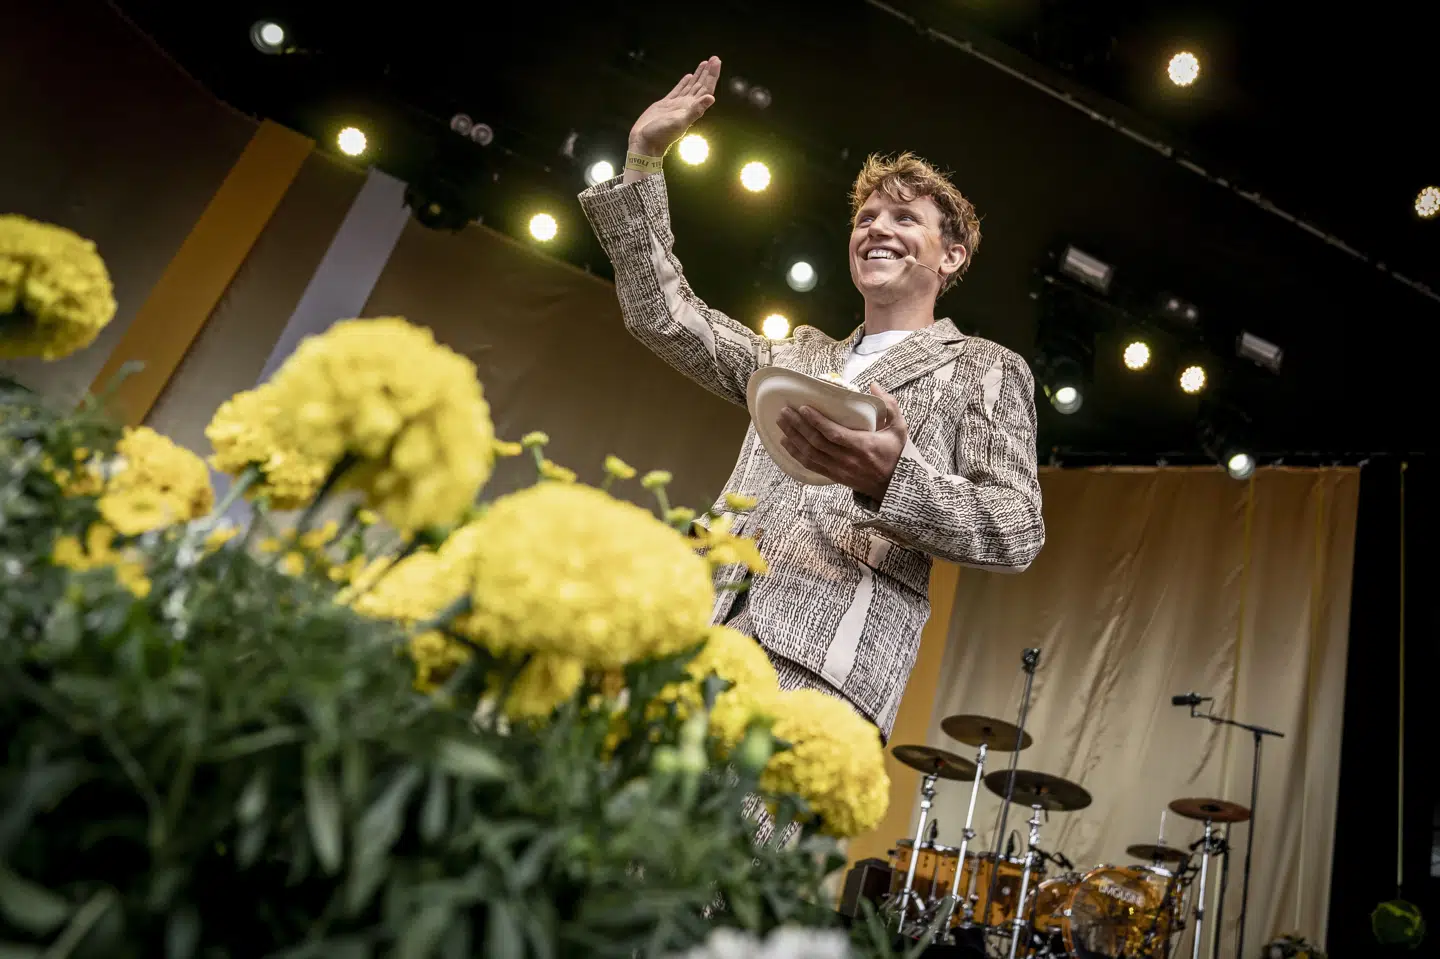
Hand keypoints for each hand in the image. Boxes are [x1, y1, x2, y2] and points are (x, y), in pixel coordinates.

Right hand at [629, 56, 720, 156]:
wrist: (645, 142)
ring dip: (698, 75)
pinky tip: (688, 76)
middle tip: (714, 58)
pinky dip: (684, 83)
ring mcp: (677, 105)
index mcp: (692, 108)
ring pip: (691, 86)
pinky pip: (678, 90)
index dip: (712, 75)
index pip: (706, 89)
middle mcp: (687, 106)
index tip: (716, 62)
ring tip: (704, 63)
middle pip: (701, 85)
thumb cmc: (661, 135)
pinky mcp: (666, 105)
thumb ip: (695, 110)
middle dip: (708, 72)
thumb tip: (711, 98)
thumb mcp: (679, 122)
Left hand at [777, 384, 906, 500]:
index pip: (834, 434)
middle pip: (816, 442)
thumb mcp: (899, 429)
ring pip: (810, 454)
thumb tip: (874, 385)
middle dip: (798, 426)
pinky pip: (810, 465)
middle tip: (785, 411)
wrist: (893, 485)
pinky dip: (795, 454)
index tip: (803, 408)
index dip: (816, 421)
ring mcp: (838, 469)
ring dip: (793, 437)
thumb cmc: (895, 454)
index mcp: (863, 446)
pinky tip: (785, 443)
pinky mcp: (833, 476)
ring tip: (781, 422)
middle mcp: (847, 459)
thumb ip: (890, 406)